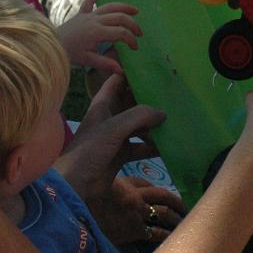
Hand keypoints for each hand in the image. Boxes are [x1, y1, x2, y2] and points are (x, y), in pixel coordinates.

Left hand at [55, 0, 141, 75]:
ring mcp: (88, 15)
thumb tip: (121, 71)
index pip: (121, 33)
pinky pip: (90, 1)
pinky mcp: (81, 13)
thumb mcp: (87, 61)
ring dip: (124, 7)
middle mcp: (94, 20)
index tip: (134, 48)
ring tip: (135, 10)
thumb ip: (105, 64)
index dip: (131, 40)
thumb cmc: (70, 53)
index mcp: (97, 33)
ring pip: (109, 6)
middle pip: (119, 17)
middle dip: (132, 24)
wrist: (52, 44)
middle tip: (140, 33)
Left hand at [56, 74, 163, 201]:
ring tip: (176, 120)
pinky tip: (169, 146)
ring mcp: (117, 136)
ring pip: (140, 126)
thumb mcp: (113, 128)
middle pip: (133, 103)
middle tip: (173, 95)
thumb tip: (162, 113)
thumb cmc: (89, 149)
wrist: (76, 183)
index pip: (118, 81)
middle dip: (150, 100)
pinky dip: (154, 147)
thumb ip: (138, 116)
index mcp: (103, 105)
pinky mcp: (122, 154)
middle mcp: (111, 117)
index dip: (132, 73)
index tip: (153, 68)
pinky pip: (142, 146)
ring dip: (155, 125)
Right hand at [85, 175, 185, 245]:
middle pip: (164, 196)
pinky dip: (167, 234)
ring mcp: (137, 215)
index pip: (149, 184)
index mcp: (128, 185)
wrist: (77, 218)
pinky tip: (173, 236)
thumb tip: (141, 187)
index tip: (168, 195)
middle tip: (187, 206)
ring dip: (177, 217)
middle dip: (177, 201)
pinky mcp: (134, 232)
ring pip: (165, 214)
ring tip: (185, 220)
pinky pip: (157, 233)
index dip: (160, 189)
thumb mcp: (102, 186)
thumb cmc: (86, 200)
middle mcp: (137, 198)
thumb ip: (122, 184)